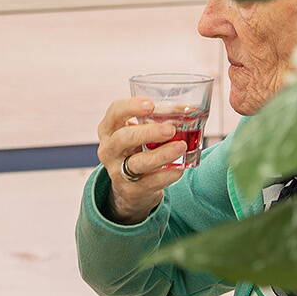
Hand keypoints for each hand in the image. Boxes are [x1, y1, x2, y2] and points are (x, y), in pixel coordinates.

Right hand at [97, 98, 187, 222]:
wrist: (130, 188)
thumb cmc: (138, 150)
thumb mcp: (140, 133)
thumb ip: (158, 121)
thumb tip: (187, 110)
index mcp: (109, 130)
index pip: (114, 113)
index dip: (130, 107)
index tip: (151, 105)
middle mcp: (109, 150)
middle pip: (123, 138)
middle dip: (147, 133)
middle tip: (170, 129)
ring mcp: (117, 171)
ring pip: (137, 162)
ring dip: (161, 154)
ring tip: (181, 147)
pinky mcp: (130, 190)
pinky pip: (150, 182)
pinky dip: (166, 174)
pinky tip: (180, 168)